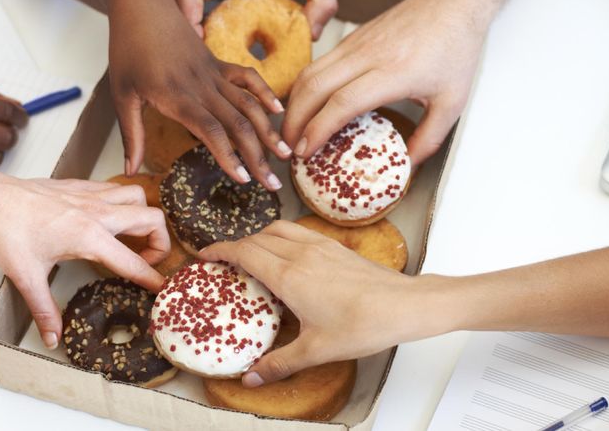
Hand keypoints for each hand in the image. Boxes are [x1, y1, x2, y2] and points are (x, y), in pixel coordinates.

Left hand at [0, 174, 169, 348]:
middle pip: (152, 219)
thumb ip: (45, 309)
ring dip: (144, 216)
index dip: (153, 278)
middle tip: (145, 261)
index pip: (133, 262)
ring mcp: (90, 195)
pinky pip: (116, 189)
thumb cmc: (5, 231)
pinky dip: (123, 202)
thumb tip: (52, 337)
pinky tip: (108, 219)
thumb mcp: (26, 276)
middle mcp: (97, 213)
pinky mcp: (80, 186)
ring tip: (132, 237)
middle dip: (160, 242)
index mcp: (89, 237)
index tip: (163, 288)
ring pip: (138, 196)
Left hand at [108, 0, 291, 187]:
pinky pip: (248, 77)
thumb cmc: (126, 51)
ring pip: (248, 103)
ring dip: (269, 130)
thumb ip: (131, 135)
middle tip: (272, 184)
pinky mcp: (219, 62)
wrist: (140, 6)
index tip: (243, 180)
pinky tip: (279, 112)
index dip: (229, 156)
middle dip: (257, 155)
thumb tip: (131, 171)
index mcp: (175, 95)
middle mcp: (200, 85)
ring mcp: (213, 72)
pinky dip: (265, 93)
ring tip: (285, 154)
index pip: (210, 131)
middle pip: (237, 123)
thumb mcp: (121, 95)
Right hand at [199, 220, 422, 386]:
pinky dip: (283, 236)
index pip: (244, 252)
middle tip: (224, 261)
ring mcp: (320, 246)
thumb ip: (279, 363)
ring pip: (279, 228)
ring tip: (253, 255)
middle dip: (236, 246)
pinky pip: (300, 232)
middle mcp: (301, 253)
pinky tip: (288, 256)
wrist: (403, 305)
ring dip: (260, 237)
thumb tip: (251, 379)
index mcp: (289, 275)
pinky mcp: (336, 247)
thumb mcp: (316, 350)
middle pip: (257, 238)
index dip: (220, 251)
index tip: (204, 255)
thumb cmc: (362, 325)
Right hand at [283, 0, 484, 163]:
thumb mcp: (452, 102)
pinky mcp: (351, 39)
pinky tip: (305, 107)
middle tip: (288, 148)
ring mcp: (356, 44)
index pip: (343, 102)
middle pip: (315, 87)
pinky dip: (303, 88)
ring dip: (293, 103)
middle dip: (294, 121)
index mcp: (394, 73)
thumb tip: (407, 166)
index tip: (306, 152)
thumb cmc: (454, 49)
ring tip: (291, 131)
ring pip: (310, 72)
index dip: (319, 129)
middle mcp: (368, 55)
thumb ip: (429, 138)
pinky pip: (317, 64)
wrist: (450, 3)